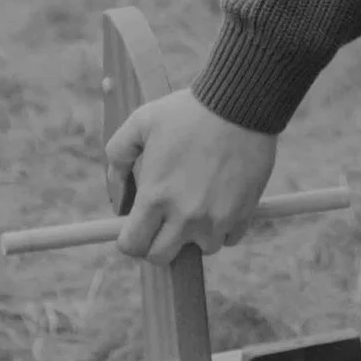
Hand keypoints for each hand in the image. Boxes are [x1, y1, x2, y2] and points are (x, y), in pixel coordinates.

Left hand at [102, 90, 278, 266]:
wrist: (240, 103)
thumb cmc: (187, 111)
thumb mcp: (140, 122)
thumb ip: (117, 157)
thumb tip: (117, 191)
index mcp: (156, 196)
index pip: (132, 245)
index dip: (131, 239)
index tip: (137, 226)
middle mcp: (185, 216)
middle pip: (162, 257)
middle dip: (158, 242)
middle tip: (164, 220)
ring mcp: (217, 218)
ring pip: (200, 248)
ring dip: (195, 234)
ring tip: (197, 203)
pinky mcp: (243, 214)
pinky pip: (229, 238)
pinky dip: (223, 226)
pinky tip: (220, 199)